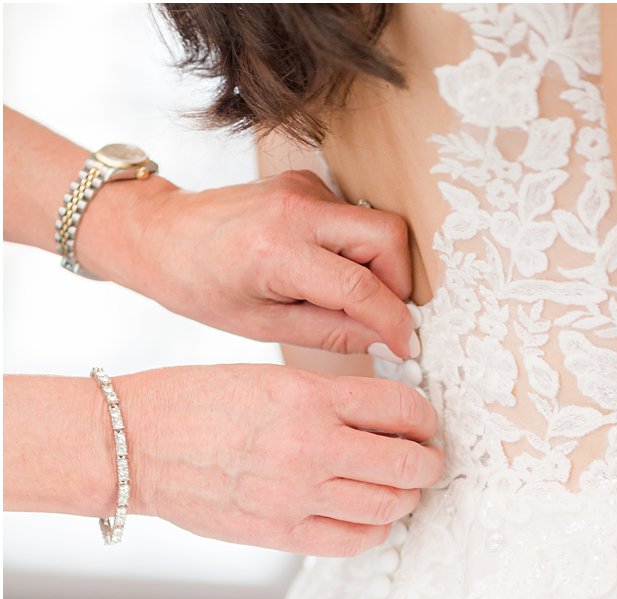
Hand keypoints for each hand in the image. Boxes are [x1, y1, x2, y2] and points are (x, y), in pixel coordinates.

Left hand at [80, 170, 415, 357]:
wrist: (159, 234)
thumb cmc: (199, 285)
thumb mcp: (263, 326)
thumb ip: (333, 333)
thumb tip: (386, 341)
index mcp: (276, 251)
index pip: (362, 287)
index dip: (394, 322)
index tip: (406, 346)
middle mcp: (294, 209)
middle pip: (388, 237)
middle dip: (397, 281)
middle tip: (380, 314)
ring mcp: (302, 189)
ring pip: (377, 225)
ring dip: (377, 265)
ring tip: (343, 294)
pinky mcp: (305, 183)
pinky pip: (355, 217)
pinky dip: (355, 249)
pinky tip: (325, 268)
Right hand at [117, 364, 443, 556]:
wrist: (133, 445)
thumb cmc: (198, 403)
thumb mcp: (270, 377)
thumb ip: (331, 398)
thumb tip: (389, 418)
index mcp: (308, 396)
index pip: (401, 407)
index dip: (424, 417)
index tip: (424, 424)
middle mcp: (310, 446)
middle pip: (407, 463)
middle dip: (428, 462)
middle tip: (427, 460)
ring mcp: (296, 495)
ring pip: (389, 505)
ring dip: (406, 497)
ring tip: (402, 488)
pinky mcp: (281, 533)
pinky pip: (354, 540)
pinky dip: (375, 529)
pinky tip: (371, 515)